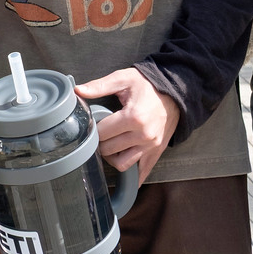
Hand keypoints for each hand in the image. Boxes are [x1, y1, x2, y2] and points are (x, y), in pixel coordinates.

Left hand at [73, 68, 178, 183]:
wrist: (175, 92)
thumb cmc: (148, 85)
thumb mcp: (123, 79)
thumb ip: (99, 86)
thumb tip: (78, 90)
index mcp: (133, 117)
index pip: (102, 133)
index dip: (93, 129)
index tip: (93, 124)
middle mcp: (143, 135)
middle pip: (109, 150)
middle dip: (100, 142)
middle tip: (100, 134)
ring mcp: (151, 146)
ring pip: (121, 164)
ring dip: (112, 157)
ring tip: (111, 145)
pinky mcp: (157, 152)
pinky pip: (141, 172)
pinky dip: (131, 174)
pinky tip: (124, 167)